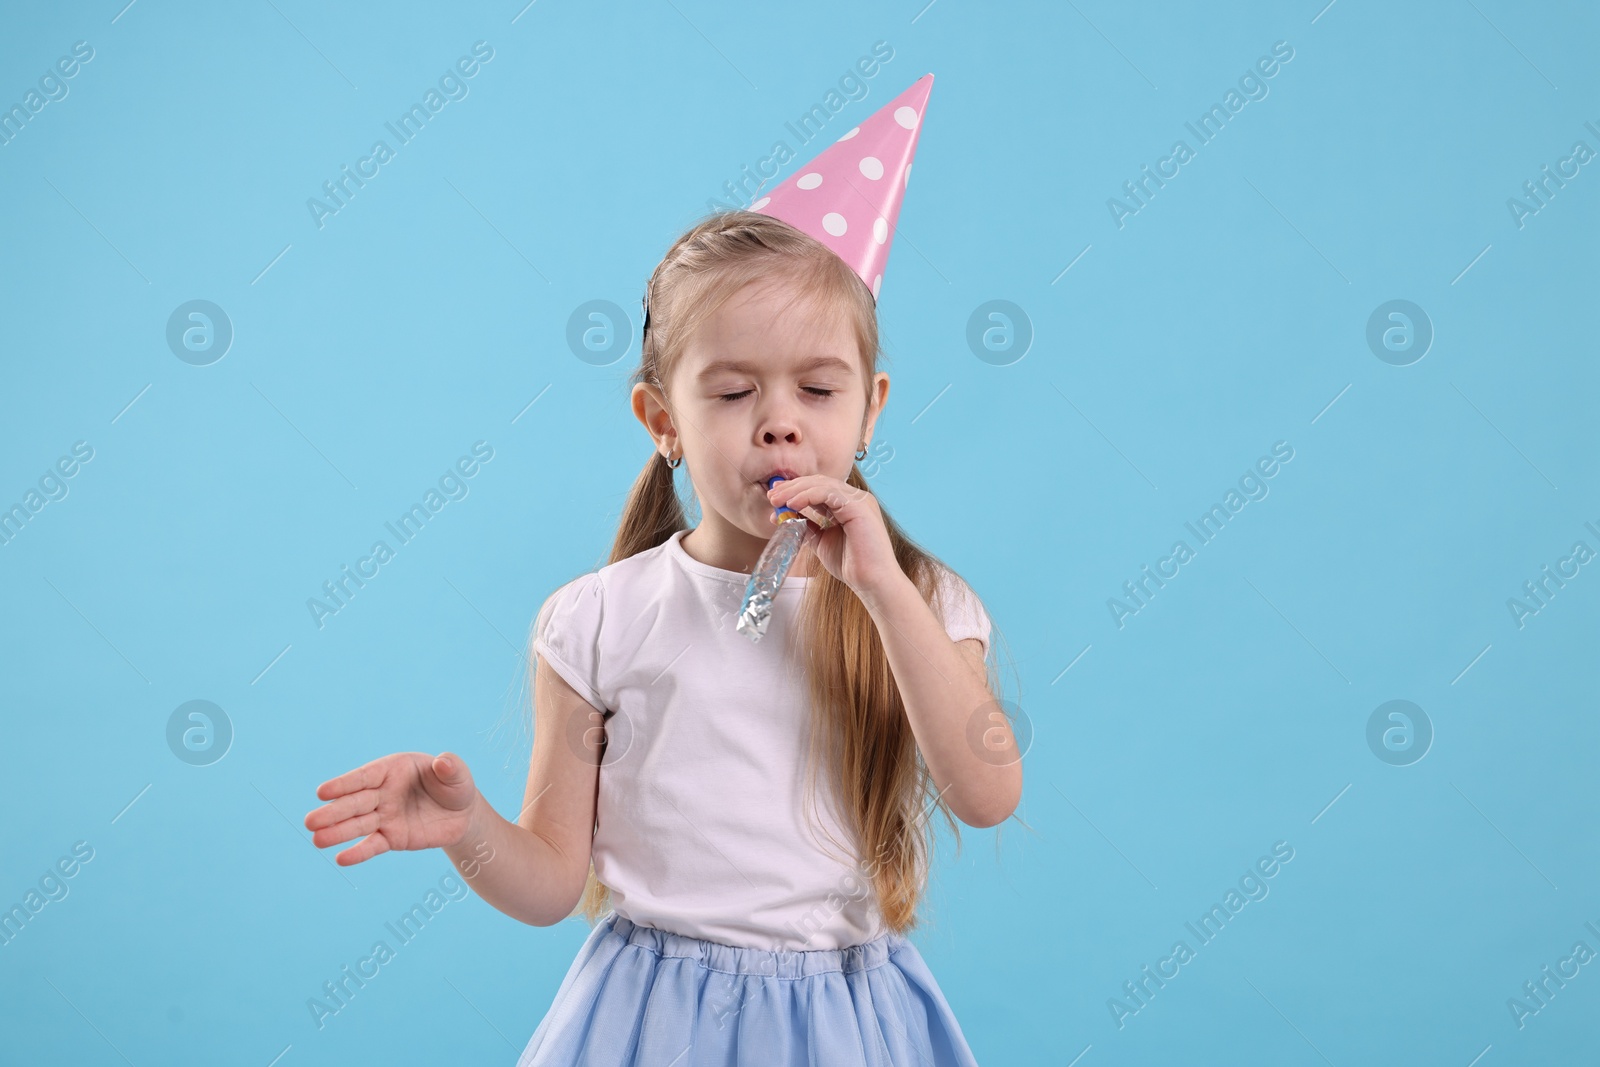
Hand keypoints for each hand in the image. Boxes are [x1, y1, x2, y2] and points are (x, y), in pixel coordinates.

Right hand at [304, 752, 479, 865]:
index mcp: (393, 770)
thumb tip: (443, 761)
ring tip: (317, 841)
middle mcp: (383, 793)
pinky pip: (373, 845)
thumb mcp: (458, 775)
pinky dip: (359, 853)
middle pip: (355, 802)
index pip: (365, 776)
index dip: (344, 784)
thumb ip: (450, 768)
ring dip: (337, 833)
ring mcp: (385, 816)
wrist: (462, 814)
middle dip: (333, 812)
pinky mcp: (392, 837)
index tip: (322, 792)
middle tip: (310, 822)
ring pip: (358, 824)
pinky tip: (342, 859)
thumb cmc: (455, 786)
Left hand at [766, 475, 901, 598]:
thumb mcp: (822, 541)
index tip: (775, 497)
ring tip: (777, 501)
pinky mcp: (860, 506)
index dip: (796, 489)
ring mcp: (860, 500)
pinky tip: (793, 504)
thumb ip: (808, 526)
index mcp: (849, 505)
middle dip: (793, 487)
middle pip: (819, 482)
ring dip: (796, 490)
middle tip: (772, 496)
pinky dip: (808, 496)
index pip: (819, 488)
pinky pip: (829, 493)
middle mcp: (856, 499)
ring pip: (823, 485)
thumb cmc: (852, 566)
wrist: (871, 583)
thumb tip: (786, 516)